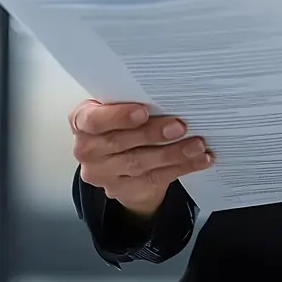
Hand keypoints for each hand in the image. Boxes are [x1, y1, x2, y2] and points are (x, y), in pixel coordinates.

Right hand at [70, 99, 212, 218]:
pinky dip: (181, 167)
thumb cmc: (118, 122)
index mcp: (81, 121)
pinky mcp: (123, 190)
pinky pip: (155, 178)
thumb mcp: (115, 107)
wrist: (116, 161)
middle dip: (153, 134)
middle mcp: (87, 150)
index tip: (143, 111)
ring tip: (197, 144)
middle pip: (120, 142)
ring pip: (140, 163)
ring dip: (173, 153)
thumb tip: (166, 90)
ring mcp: (103, 174)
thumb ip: (129, 100)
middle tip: (180, 125)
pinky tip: (199, 159)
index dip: (118, 117)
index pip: (93, 120)